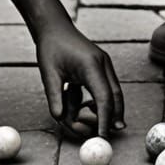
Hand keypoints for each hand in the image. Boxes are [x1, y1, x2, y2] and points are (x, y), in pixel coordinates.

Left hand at [35, 21, 124, 138]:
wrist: (54, 27)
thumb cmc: (50, 48)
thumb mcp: (48, 74)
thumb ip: (55, 97)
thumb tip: (60, 118)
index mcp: (91, 65)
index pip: (104, 98)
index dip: (104, 119)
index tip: (101, 137)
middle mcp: (102, 64)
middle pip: (115, 96)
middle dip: (112, 117)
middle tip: (106, 135)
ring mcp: (103, 64)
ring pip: (110, 93)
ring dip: (97, 110)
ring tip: (75, 117)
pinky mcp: (100, 66)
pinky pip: (102, 88)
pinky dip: (93, 101)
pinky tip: (78, 104)